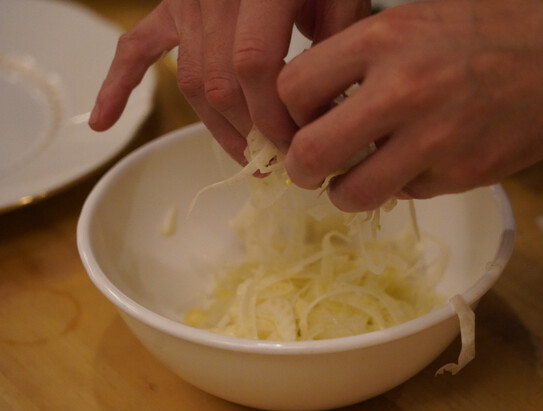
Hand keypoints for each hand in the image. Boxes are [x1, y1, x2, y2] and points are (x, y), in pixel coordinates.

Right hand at [89, 0, 369, 162]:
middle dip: (250, 131)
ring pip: (191, 82)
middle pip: (220, 83)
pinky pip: (137, 47)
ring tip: (245, 156)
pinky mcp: (171, 7)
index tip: (296, 144)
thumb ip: (335, 48)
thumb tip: (325, 112)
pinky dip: (119, 85)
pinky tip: (103, 121)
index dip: (272, 115)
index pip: (254, 66)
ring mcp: (187, 1)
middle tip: (279, 159)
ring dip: (217, 127)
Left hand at [278, 0, 542, 211]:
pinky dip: (401, 188)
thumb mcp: (414, 20)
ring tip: (357, 179)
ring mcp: (433, 138)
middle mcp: (401, 89)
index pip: (292, 89)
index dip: (288, 115)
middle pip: (310, 153)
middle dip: (302, 170)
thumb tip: (317, 106)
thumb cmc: (490, 28)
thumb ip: (360, 60)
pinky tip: (418, 165)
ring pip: (352, 192)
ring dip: (345, 192)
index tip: (300, 124)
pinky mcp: (462, 174)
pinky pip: (405, 195)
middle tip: (311, 170)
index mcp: (382, 39)